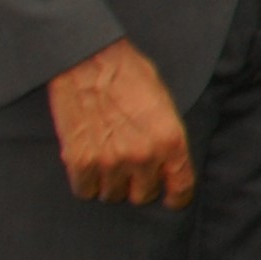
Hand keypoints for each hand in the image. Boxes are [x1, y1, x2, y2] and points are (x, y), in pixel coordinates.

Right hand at [48, 38, 193, 206]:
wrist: (89, 61)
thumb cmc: (130, 75)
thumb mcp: (164, 103)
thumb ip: (167, 136)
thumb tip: (169, 162)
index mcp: (170, 141)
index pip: (181, 188)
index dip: (176, 196)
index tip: (170, 198)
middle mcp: (143, 156)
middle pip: (143, 195)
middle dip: (139, 185)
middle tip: (130, 169)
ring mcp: (110, 161)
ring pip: (112, 195)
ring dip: (110, 183)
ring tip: (107, 161)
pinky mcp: (80, 161)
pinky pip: (85, 190)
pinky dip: (85, 181)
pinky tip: (87, 164)